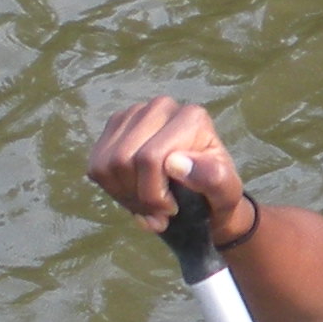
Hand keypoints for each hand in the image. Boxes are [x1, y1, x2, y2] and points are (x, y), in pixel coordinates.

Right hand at [87, 95, 251, 241]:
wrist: (204, 195)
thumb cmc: (216, 192)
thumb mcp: (226, 192)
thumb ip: (211, 177)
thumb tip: (174, 163)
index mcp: (191, 117)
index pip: (150, 158)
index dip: (152, 195)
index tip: (170, 211)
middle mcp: (161, 107)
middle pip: (124, 160)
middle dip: (136, 197)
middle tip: (157, 215)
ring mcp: (134, 113)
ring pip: (106, 163)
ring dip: (123, 195)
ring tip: (146, 206)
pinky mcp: (115, 126)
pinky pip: (96, 164)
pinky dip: (110, 187)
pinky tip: (133, 194)